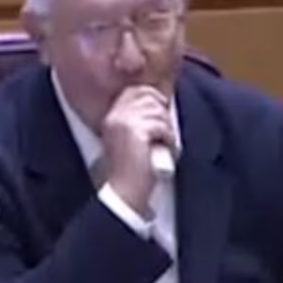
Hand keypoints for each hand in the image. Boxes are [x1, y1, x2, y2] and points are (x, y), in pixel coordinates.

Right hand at [100, 86, 175, 215]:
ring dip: (166, 130)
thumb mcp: (132, 140)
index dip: (153, 98)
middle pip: (149, 96)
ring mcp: (124, 122)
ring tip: (163, 146)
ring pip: (159, 111)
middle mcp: (116, 116)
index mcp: (113, 116)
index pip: (136, 91)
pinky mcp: (136, 132)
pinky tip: (164, 152)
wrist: (124, 191)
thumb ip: (140, 121)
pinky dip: (169, 141)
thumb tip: (160, 104)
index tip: (161, 115)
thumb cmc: (132, 169)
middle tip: (163, 134)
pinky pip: (162, 127)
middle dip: (162, 114)